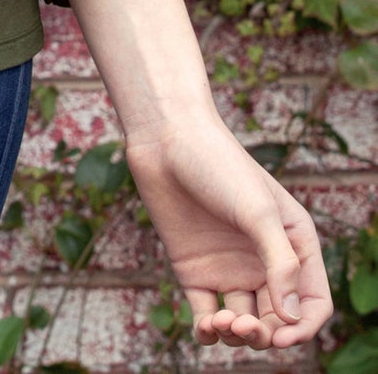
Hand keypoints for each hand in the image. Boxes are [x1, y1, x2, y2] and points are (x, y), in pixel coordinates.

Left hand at [124, 116, 332, 350]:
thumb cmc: (218, 164)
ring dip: (237, 335)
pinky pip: (207, 314)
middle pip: (277, 321)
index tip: (281, 338)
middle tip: (243, 326)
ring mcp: (229, 268)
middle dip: (266, 335)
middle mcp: (263, 261)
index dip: (302, 328)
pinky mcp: (195, 271)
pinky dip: (209, 331)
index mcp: (293, 244)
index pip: (312, 302)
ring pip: (243, 323)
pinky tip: (206, 328)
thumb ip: (279, 263)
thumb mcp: (258, 211)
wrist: (165, 138)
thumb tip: (292, 319)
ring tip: (221, 322)